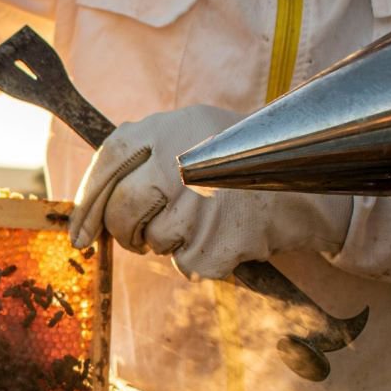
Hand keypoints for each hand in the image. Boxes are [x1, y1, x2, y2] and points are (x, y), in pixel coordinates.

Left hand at [67, 104, 352, 279]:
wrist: (310, 183)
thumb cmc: (238, 164)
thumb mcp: (190, 136)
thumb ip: (142, 159)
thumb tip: (90, 211)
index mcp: (167, 127)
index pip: (107, 164)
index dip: (86, 205)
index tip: (80, 236)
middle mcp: (180, 158)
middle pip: (123, 208)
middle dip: (124, 232)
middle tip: (138, 237)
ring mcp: (202, 199)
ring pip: (155, 240)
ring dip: (170, 244)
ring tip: (201, 224)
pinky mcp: (221, 237)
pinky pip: (186, 264)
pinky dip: (200, 260)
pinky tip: (223, 238)